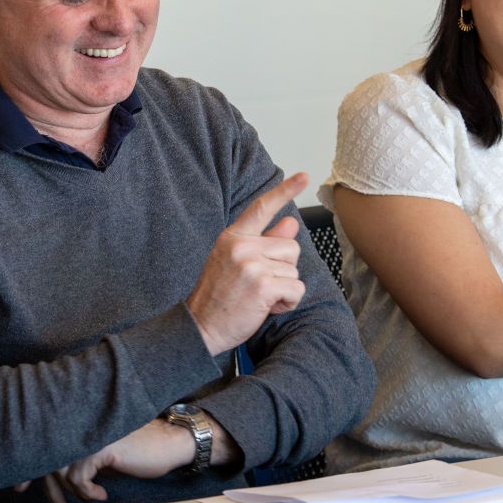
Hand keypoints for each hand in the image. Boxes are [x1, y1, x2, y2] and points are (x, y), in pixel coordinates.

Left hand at [13, 419, 193, 502]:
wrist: (168, 445)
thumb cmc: (138, 450)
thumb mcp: (104, 454)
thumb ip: (80, 455)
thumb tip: (54, 475)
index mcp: (81, 424)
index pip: (47, 442)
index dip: (29, 465)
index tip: (18, 487)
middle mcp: (82, 425)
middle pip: (50, 458)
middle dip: (44, 485)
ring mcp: (90, 433)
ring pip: (63, 472)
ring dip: (76, 492)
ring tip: (94, 496)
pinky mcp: (101, 446)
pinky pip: (79, 478)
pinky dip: (88, 492)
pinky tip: (102, 495)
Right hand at [187, 173, 309, 355]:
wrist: (200, 327)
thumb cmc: (219, 296)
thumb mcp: (236, 262)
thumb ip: (264, 242)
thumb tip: (290, 223)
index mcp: (233, 236)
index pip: (262, 207)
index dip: (284, 190)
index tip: (303, 176)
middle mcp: (241, 246)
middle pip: (291, 247)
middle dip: (283, 268)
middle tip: (258, 285)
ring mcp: (251, 264)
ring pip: (294, 269)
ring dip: (283, 288)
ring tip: (258, 298)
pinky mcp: (263, 285)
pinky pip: (295, 288)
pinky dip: (287, 302)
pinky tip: (266, 308)